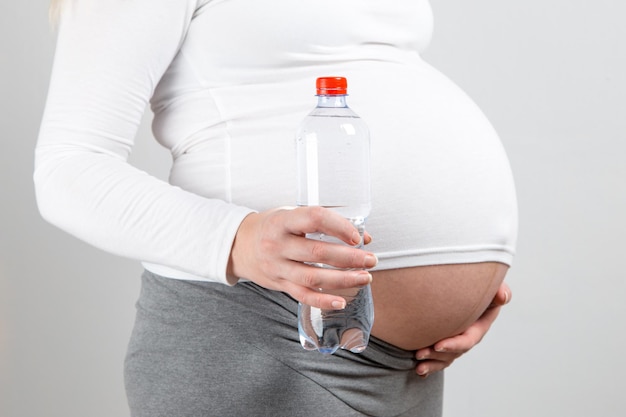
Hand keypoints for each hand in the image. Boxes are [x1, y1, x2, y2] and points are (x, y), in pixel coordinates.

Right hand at [228, 206, 376, 309]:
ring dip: (343, 279)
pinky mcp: (279, 284)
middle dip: (349, 257)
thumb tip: (363, 238)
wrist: (239, 245)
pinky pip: (303, 296)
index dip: (339, 226)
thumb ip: (326, 223)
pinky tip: (341, 301)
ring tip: (365, 277)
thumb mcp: (292, 215)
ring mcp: (277, 267)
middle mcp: (277, 244)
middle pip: (317, 252)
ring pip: (313, 277)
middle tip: (371, 259)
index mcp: (282, 221)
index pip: (314, 219)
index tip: (356, 236)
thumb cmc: (272, 227)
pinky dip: (323, 301)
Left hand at [414, 282, 511, 377]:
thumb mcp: (493, 287)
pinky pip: (439, 358)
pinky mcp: (445, 341)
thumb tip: (502, 296)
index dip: (454, 344)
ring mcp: (456, 341)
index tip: (437, 345)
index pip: (467, 339)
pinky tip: (420, 372)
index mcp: (478, 327)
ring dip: (431, 362)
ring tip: (417, 364)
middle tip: (419, 353)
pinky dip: (430, 366)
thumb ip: (499, 291)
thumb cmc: (480, 286)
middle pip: (454, 352)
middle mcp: (467, 337)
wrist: (465, 289)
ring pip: (445, 357)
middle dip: (437, 355)